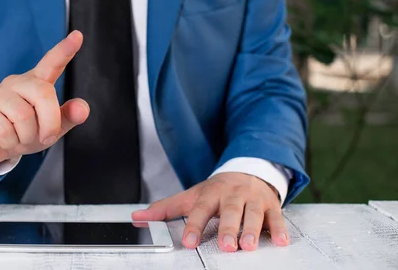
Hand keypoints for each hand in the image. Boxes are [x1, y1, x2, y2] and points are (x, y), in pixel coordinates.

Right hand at [0, 31, 89, 167]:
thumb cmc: (25, 132)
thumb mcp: (51, 128)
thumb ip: (68, 117)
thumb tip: (82, 109)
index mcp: (37, 83)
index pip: (52, 63)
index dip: (65, 50)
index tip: (78, 35)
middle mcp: (17, 83)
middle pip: (43, 94)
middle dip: (50, 122)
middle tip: (47, 138)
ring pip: (23, 116)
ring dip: (27, 137)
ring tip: (21, 139)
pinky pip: (5, 130)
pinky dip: (11, 144)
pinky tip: (6, 141)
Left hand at [132, 172, 287, 251]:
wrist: (247, 170)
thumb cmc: (216, 190)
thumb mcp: (190, 196)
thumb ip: (164, 209)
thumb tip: (137, 218)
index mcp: (210, 194)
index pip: (200, 210)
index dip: (194, 226)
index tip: (189, 242)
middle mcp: (231, 195)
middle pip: (229, 211)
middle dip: (228, 228)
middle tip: (227, 246)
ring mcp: (252, 199)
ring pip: (253, 213)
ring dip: (252, 229)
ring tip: (249, 246)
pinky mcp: (271, 205)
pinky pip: (276, 217)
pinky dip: (279, 229)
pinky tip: (280, 241)